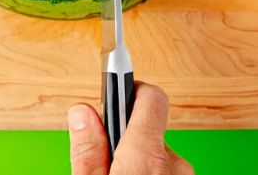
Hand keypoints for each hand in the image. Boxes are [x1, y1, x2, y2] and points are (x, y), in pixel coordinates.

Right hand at [68, 83, 193, 174]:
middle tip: (106, 162)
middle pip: (149, 130)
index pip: (151, 98)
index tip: (115, 90)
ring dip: (140, 163)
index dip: (131, 90)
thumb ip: (88, 151)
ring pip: (158, 155)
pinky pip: (168, 172)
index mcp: (146, 158)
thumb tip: (82, 112)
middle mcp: (175, 165)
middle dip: (127, 140)